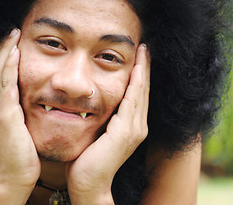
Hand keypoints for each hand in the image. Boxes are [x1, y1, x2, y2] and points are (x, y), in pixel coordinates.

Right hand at [0, 29, 39, 202]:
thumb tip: (21, 88)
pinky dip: (10, 67)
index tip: (10, 40)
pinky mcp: (2, 116)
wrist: (14, 173)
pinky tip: (16, 53)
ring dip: (6, 52)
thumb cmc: (18, 149)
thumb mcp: (11, 123)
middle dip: (2, 48)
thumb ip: (11, 105)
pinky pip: (6, 85)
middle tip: (12, 30)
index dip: (0, 56)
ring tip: (14, 35)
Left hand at [66, 44, 149, 203]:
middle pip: (143, 90)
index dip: (140, 75)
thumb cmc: (87, 160)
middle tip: (145, 47)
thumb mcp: (98, 133)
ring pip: (141, 92)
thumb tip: (94, 101)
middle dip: (145, 68)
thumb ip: (103, 117)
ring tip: (143, 51)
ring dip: (142, 70)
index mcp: (131, 126)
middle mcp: (138, 126)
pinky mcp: (126, 132)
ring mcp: (134, 129)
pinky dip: (136, 83)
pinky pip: (132, 101)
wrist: (88, 184)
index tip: (139, 56)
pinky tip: (136, 68)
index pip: (138, 94)